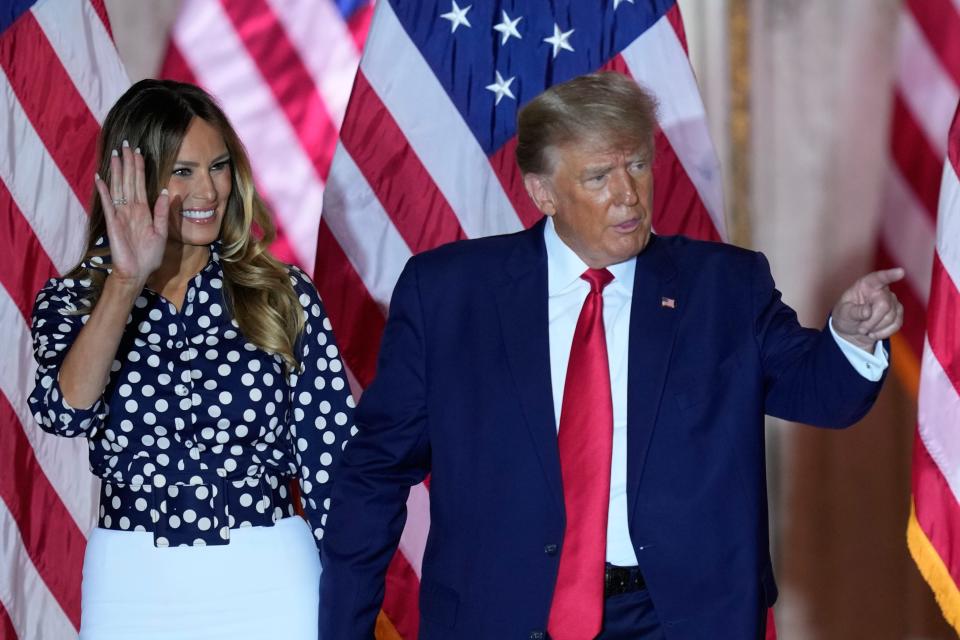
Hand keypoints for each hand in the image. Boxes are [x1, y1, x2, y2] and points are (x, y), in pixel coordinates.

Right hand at [93, 140, 169, 285]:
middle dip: (127, 163)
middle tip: (125, 144)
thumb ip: (163, 212)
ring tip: (114, 154)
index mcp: (143, 210)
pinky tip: (100, 178)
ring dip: (116, 171)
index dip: (139, 168)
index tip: (138, 152)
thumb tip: (168, 192)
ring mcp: (121, 214)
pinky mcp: (113, 222)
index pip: (141, 184)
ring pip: (119, 187)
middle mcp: (131, 209)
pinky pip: (108, 203)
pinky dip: (104, 191)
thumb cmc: (149, 255)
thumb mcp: (161, 232)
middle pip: (129, 181)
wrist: (137, 272)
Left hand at [831, 268, 904, 350]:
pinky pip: (896, 324)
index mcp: (866, 284)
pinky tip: (873, 333)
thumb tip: (867, 312)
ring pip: (891, 317)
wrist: (852, 330)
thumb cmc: (845, 316)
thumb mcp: (843, 313)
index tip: (901, 272)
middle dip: (872, 321)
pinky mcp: (898, 313)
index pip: (879, 278)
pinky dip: (883, 333)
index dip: (890, 275)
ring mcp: (892, 301)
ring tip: (864, 329)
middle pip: (884, 306)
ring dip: (876, 328)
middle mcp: (881, 290)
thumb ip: (854, 312)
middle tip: (860, 328)